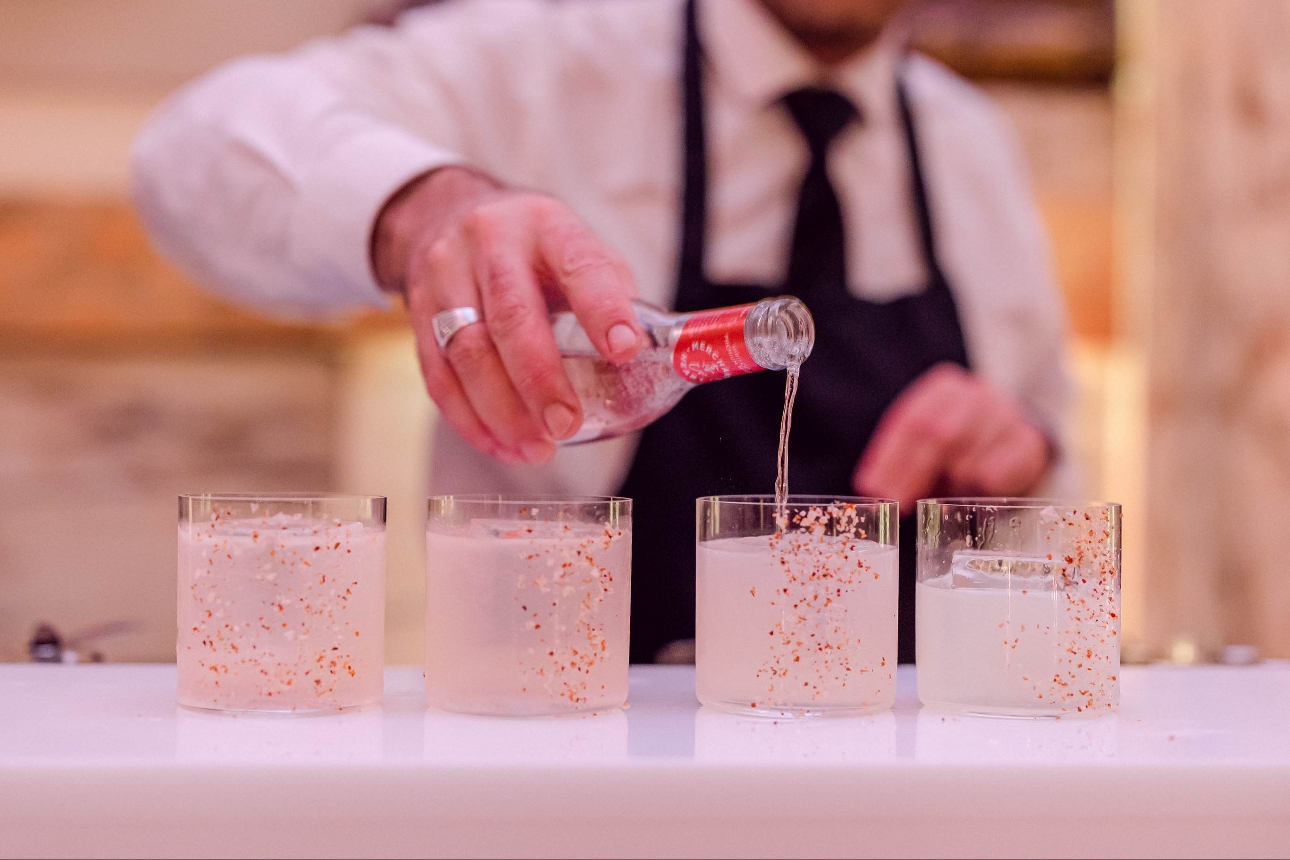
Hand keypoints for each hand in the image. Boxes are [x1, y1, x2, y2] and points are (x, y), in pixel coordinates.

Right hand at [372, 166, 642, 464]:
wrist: (445, 216)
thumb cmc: (532, 249)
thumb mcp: (576, 248)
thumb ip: (611, 295)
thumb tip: (648, 358)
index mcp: (546, 226)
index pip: (579, 265)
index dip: (603, 309)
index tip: (625, 350)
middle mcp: (490, 242)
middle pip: (511, 317)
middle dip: (540, 380)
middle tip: (566, 425)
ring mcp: (445, 274)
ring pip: (466, 352)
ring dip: (502, 412)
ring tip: (536, 448)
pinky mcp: (416, 312)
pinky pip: (437, 374)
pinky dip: (468, 419)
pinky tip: (499, 444)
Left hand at [853, 363, 1052, 510]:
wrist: (1017, 435)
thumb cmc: (960, 443)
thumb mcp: (927, 443)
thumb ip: (900, 460)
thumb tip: (871, 489)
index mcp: (943, 388)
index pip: (910, 421)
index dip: (889, 459)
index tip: (873, 490)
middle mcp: (976, 395)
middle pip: (939, 434)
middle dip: (913, 475)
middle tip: (898, 505)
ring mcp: (1007, 415)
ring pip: (971, 456)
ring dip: (950, 486)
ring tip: (941, 501)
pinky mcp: (1032, 441)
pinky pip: (1003, 470)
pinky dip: (986, 486)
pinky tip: (975, 494)